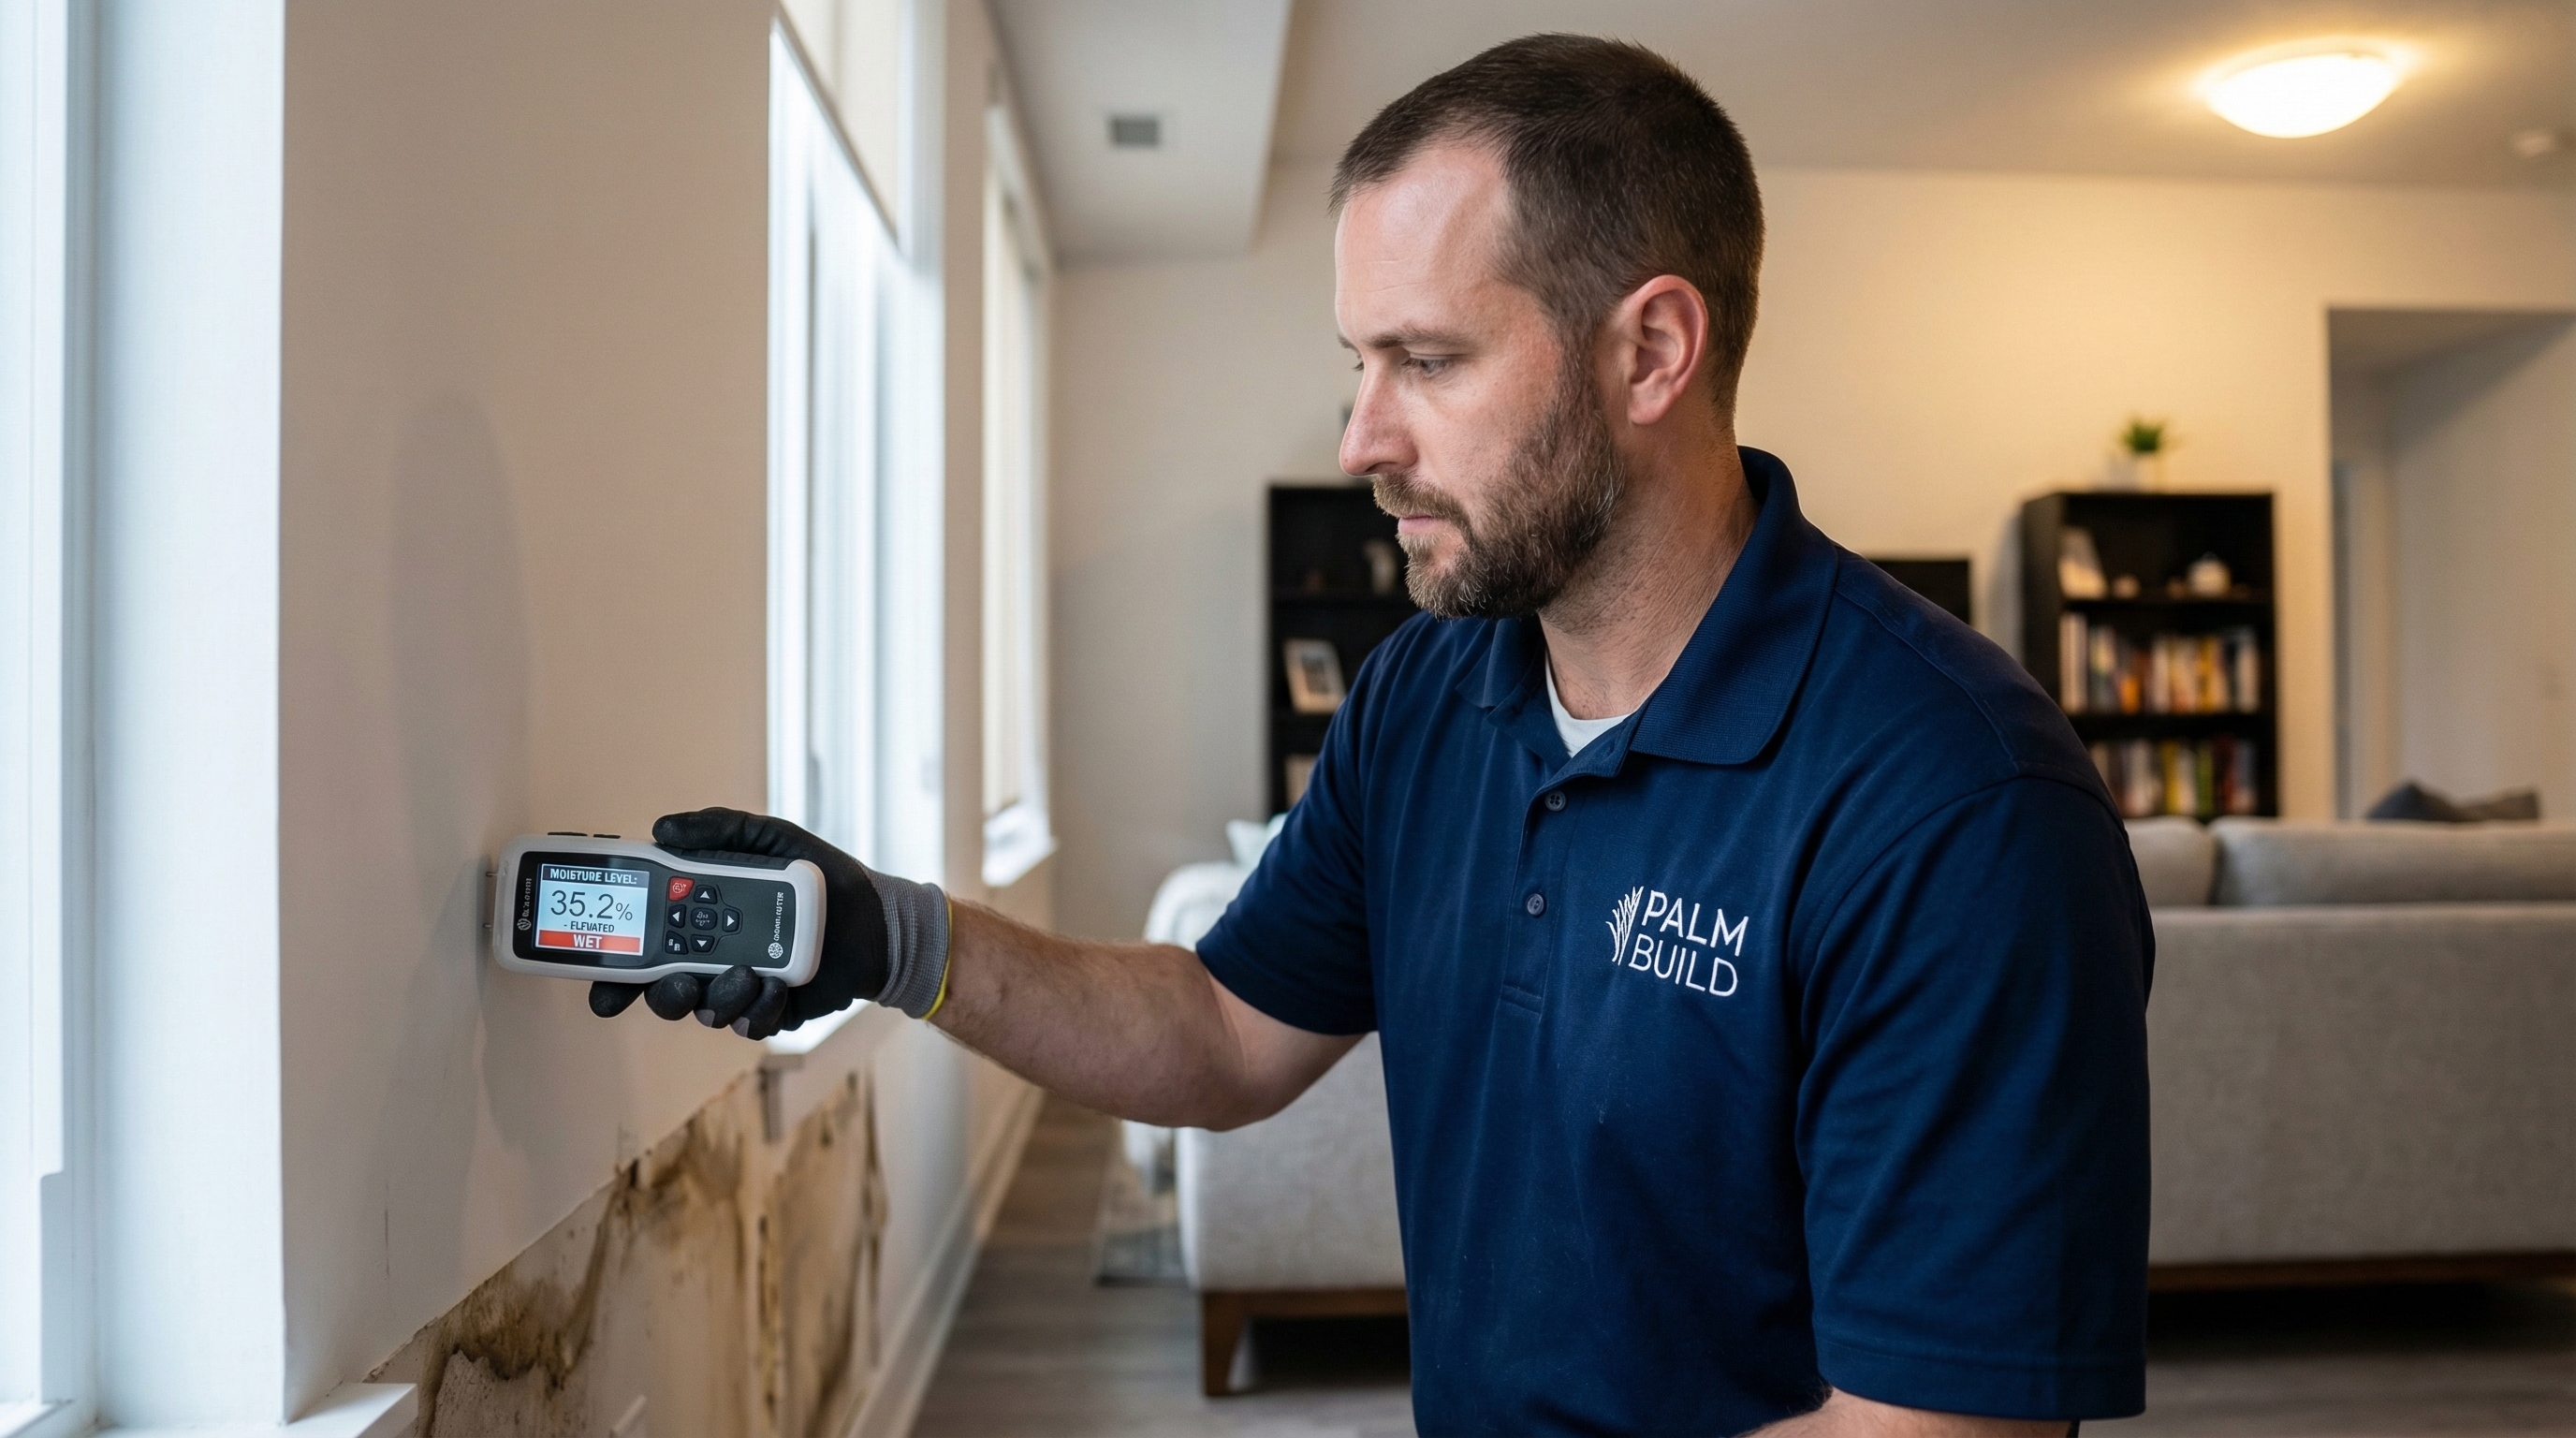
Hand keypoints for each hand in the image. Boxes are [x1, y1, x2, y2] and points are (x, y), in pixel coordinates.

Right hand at [586, 808, 889, 1039]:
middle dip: (663, 993)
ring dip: (719, 998)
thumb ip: (718, 830)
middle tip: (681, 979)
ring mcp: (740, 989)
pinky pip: (751, 1025)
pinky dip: (758, 1010)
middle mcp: (711, 960)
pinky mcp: (773, 1010)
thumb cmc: (818, 872)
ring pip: (706, 1012)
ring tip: (749, 974)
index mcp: (697, 921)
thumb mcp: (769, 839)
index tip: (603, 988)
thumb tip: (661, 828)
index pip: (642, 950)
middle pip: (663, 992)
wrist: (875, 913)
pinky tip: (776, 986)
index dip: (614, 974)